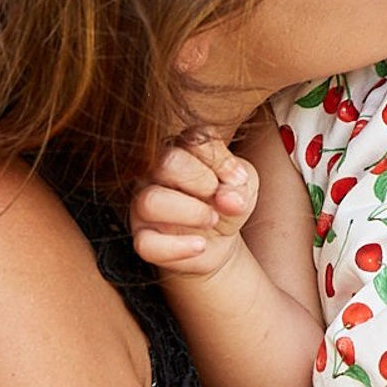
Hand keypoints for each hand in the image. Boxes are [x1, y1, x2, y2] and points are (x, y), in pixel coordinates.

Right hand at [128, 137, 257, 276]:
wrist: (217, 240)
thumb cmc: (226, 202)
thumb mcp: (243, 187)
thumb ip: (239, 184)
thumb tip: (228, 198)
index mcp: (181, 150)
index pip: (193, 139)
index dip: (220, 160)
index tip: (239, 179)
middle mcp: (155, 173)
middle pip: (166, 162)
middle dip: (201, 181)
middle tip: (220, 199)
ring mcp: (143, 204)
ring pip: (151, 200)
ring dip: (191, 212)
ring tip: (212, 219)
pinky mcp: (142, 238)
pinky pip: (146, 244)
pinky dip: (178, 247)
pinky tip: (200, 245)